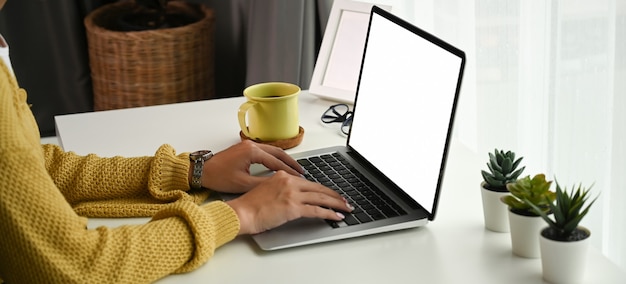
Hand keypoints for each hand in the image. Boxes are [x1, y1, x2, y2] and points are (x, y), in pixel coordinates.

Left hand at [200, 140, 303, 192]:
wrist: (201, 171)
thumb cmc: (218, 177)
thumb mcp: (243, 184)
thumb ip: (262, 184)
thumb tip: (278, 186)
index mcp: (252, 152)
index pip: (277, 162)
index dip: (289, 171)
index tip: (299, 178)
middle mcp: (252, 145)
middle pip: (278, 152)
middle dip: (291, 162)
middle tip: (301, 171)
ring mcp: (248, 145)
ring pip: (272, 150)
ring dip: (283, 159)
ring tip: (293, 169)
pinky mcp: (245, 148)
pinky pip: (265, 151)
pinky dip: (275, 158)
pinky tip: (279, 165)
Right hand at [226, 171, 353, 234]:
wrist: (242, 213)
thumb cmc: (249, 206)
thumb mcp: (266, 189)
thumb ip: (281, 189)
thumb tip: (292, 197)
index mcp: (283, 176)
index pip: (309, 182)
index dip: (323, 188)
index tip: (331, 193)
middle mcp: (289, 182)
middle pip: (319, 188)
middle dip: (334, 195)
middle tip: (344, 200)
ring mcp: (292, 194)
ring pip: (321, 198)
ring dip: (336, 204)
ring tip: (346, 208)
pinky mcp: (294, 208)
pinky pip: (317, 210)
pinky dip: (329, 214)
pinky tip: (336, 216)